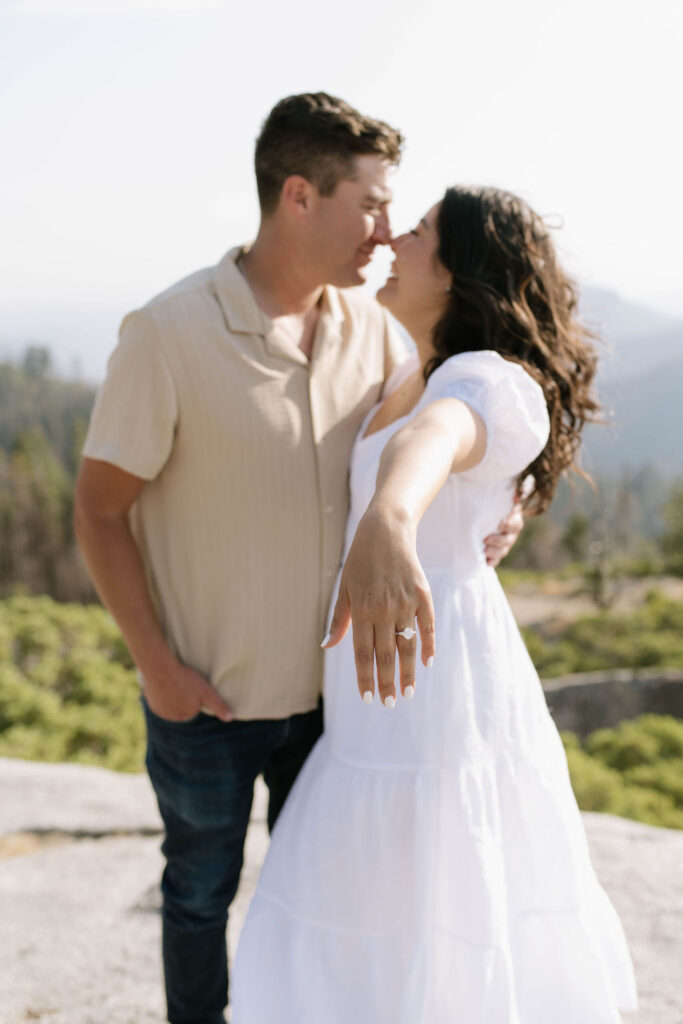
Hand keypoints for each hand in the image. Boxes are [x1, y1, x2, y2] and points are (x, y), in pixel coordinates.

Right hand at [142, 658, 233, 722]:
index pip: (193, 707)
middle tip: (184, 681)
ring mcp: (158, 709)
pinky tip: (164, 681)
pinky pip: (158, 697)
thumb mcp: (207, 692)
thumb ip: (219, 706)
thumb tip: (230, 718)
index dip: (195, 694)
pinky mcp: (149, 700)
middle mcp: (170, 716)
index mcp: (185, 716)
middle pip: (180, 705)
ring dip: (172, 694)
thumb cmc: (185, 679)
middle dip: (183, 696)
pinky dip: (161, 691)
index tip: (194, 684)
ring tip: (174, 680)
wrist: (160, 669)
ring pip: (169, 701)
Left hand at [324, 503, 434, 706]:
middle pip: (385, 655)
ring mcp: (405, 603)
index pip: (362, 653)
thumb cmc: (360, 561)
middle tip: (388, 704)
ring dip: (407, 672)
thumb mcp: (344, 588)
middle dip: (386, 683)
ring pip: (406, 646)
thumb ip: (338, 620)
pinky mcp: (423, 595)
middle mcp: (382, 610)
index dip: (365, 676)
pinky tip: (426, 664)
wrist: (387, 530)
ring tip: (407, 693)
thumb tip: (327, 646)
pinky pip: (427, 627)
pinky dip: (428, 646)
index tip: (367, 697)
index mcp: (361, 610)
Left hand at [483, 502, 523, 566]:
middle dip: (498, 541)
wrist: (485, 516)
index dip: (508, 525)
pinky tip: (487, 563)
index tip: (500, 525)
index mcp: (514, 520)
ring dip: (494, 552)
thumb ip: (510, 496)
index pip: (514, 524)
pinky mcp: (497, 552)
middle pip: (508, 540)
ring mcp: (505, 544)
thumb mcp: (501, 500)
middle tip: (486, 539)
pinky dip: (492, 561)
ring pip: (503, 551)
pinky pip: (496, 559)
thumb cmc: (494, 505)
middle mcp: (511, 534)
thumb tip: (518, 494)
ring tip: (485, 551)